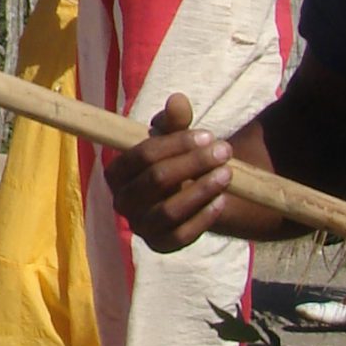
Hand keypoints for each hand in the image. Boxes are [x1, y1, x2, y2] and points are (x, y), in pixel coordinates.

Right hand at [106, 93, 234, 250]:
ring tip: (227, 174)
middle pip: (156, 180)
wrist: (185, 195)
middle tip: (224, 151)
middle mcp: (122, 201)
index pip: (142, 155)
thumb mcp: (175, 138)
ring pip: (168, 210)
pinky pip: (181, 235)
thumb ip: (175, 121)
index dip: (176, 144)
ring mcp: (140, 226)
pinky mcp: (160, 245)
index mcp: (117, 172)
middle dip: (193, 163)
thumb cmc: (175, 160)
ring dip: (201, 190)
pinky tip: (222, 200)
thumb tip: (178, 100)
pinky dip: (203, 218)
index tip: (208, 135)